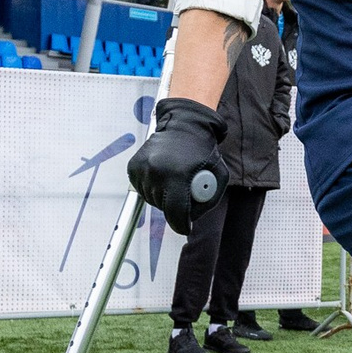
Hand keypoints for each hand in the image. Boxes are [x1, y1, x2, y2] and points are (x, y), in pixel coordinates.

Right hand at [126, 97, 228, 233]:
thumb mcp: (217, 176)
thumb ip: (206, 201)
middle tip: (182, 194)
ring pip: (150, 198)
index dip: (181, 224)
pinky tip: (161, 174)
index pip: (175, 213)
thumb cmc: (203, 151)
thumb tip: (190, 219)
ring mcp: (143, 168)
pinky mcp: (134, 166)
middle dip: (173, 207)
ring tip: (172, 179)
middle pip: (162, 207)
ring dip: (161, 196)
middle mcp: (156, 172)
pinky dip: (151, 186)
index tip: (184, 226)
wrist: (184, 126)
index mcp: (177, 176)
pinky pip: (141, 187)